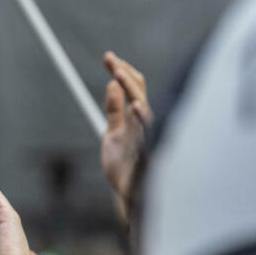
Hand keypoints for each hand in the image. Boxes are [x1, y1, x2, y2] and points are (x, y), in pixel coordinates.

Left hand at [100, 52, 152, 204]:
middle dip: (125, 77)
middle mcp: (145, 126)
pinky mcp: (146, 158)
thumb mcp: (114, 134)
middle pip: (139, 95)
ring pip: (144, 113)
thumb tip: (111, 84)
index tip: (108, 56)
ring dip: (133, 90)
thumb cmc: (125, 166)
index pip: (135, 88)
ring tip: (119, 75)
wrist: (130, 198)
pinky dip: (142, 121)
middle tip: (111, 62)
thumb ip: (114, 111)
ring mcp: (147, 141)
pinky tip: (136, 106)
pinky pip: (146, 136)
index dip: (122, 71)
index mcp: (137, 119)